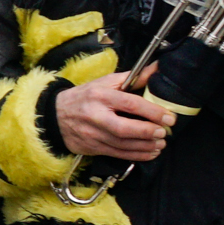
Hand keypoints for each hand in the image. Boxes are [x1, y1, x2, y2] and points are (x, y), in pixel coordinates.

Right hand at [53, 70, 175, 162]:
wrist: (54, 115)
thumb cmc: (85, 96)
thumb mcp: (105, 82)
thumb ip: (133, 77)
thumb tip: (158, 68)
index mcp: (99, 96)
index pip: (129, 104)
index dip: (151, 112)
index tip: (169, 117)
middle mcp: (94, 116)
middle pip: (124, 128)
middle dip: (147, 132)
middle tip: (164, 133)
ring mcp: (92, 134)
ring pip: (122, 145)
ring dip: (145, 146)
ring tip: (161, 144)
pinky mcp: (91, 148)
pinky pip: (117, 154)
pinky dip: (136, 155)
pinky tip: (149, 153)